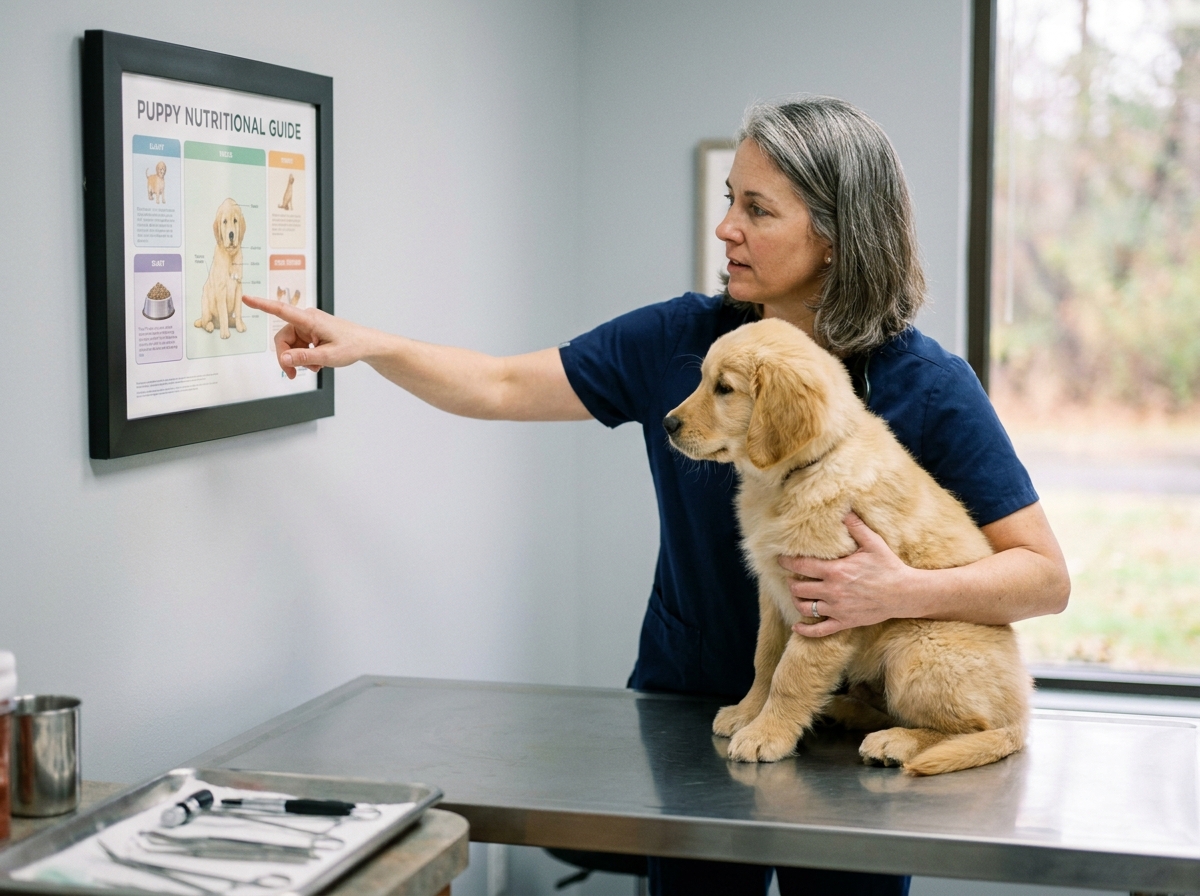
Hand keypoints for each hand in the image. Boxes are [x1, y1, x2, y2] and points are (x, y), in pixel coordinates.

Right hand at [242, 295, 373, 378]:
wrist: (366, 345)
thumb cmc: (351, 346)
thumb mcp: (327, 357)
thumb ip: (303, 358)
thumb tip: (284, 359)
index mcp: (309, 320)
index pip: (281, 310)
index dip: (262, 305)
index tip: (246, 298)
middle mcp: (306, 320)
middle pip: (283, 339)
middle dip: (287, 357)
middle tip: (293, 375)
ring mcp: (309, 326)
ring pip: (291, 344)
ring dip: (299, 358)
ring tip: (315, 367)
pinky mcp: (311, 332)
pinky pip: (299, 345)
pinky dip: (305, 356)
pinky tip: (317, 362)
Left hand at [778, 512, 916, 636]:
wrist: (904, 593)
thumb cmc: (888, 566)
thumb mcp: (873, 543)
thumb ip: (856, 527)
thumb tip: (844, 509)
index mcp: (836, 571)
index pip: (802, 566)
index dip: (787, 562)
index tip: (781, 560)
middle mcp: (832, 591)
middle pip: (798, 589)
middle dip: (791, 582)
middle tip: (792, 577)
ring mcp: (837, 609)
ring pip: (805, 608)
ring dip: (797, 601)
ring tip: (797, 594)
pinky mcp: (844, 622)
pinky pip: (819, 631)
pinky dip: (805, 630)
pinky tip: (797, 626)